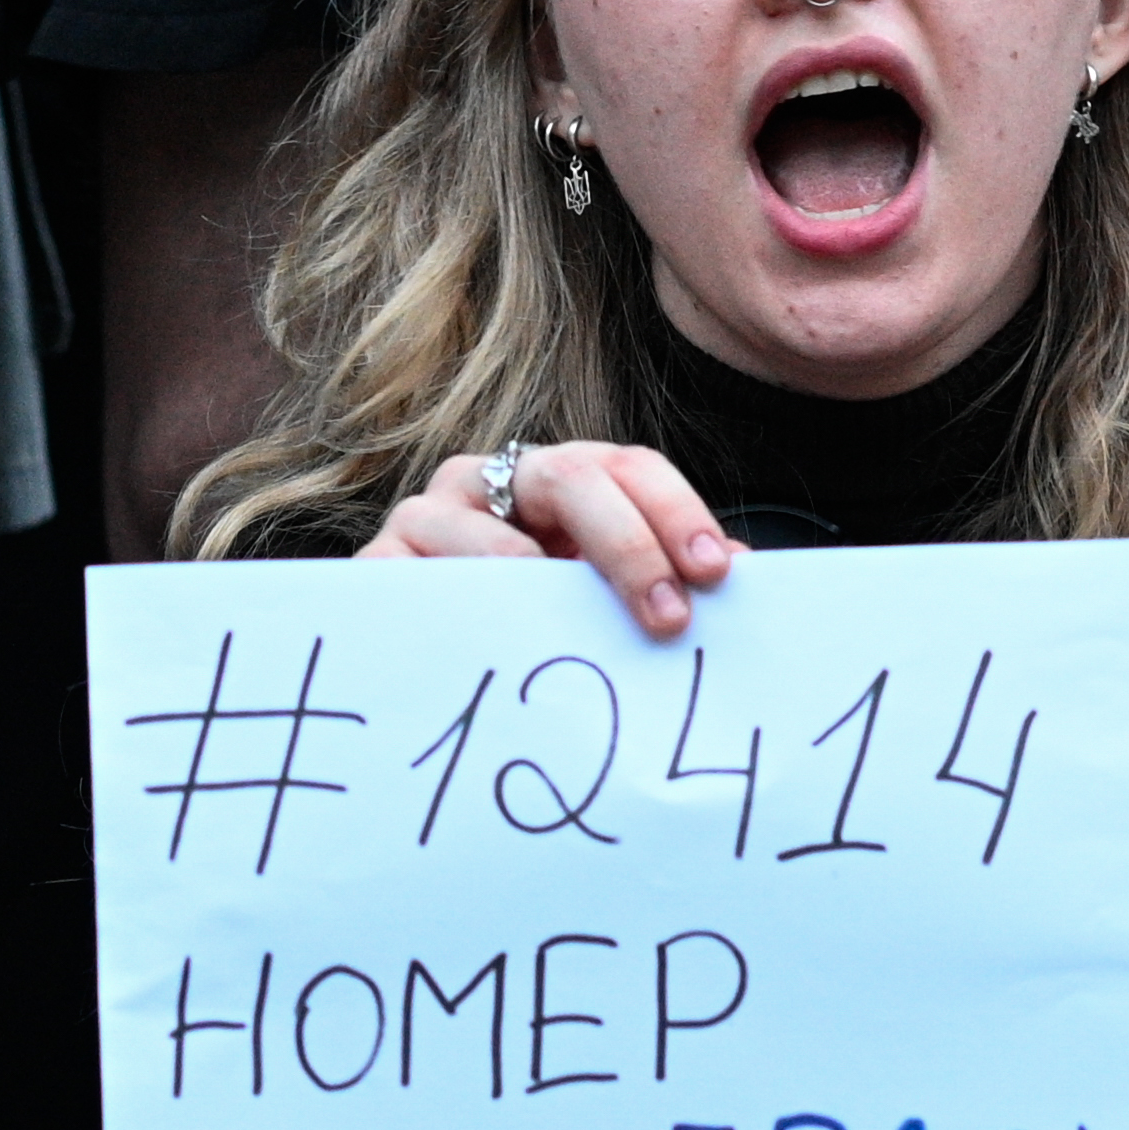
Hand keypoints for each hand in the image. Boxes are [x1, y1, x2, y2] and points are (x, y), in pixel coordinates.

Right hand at [361, 439, 736, 637]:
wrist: (414, 661)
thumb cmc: (526, 627)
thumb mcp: (597, 598)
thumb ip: (664, 580)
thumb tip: (748, 579)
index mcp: (559, 479)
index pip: (628, 468)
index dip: (677, 512)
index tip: (716, 572)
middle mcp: (494, 479)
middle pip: (575, 478)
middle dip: (632, 545)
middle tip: (671, 618)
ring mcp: (431, 514)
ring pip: (491, 525)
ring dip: (539, 574)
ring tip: (576, 624)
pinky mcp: (379, 562)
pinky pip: (420, 573)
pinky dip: (458, 597)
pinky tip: (494, 628)